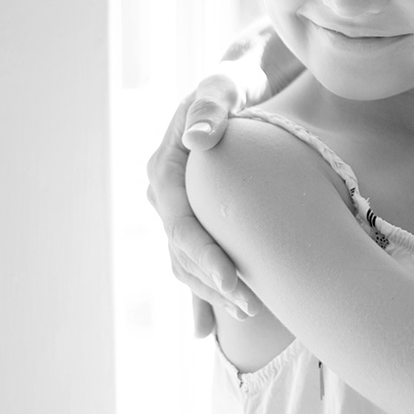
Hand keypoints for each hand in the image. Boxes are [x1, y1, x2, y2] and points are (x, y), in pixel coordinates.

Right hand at [145, 75, 258, 335]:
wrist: (236, 86)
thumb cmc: (231, 85)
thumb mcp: (222, 87)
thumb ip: (212, 106)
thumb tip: (198, 138)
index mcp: (165, 168)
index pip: (180, 221)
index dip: (204, 254)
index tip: (233, 278)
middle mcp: (163, 193)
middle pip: (182, 249)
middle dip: (212, 282)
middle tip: (249, 307)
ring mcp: (178, 208)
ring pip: (186, 260)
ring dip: (210, 291)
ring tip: (247, 312)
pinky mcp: (196, 215)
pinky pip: (193, 259)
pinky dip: (200, 293)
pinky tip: (206, 329)